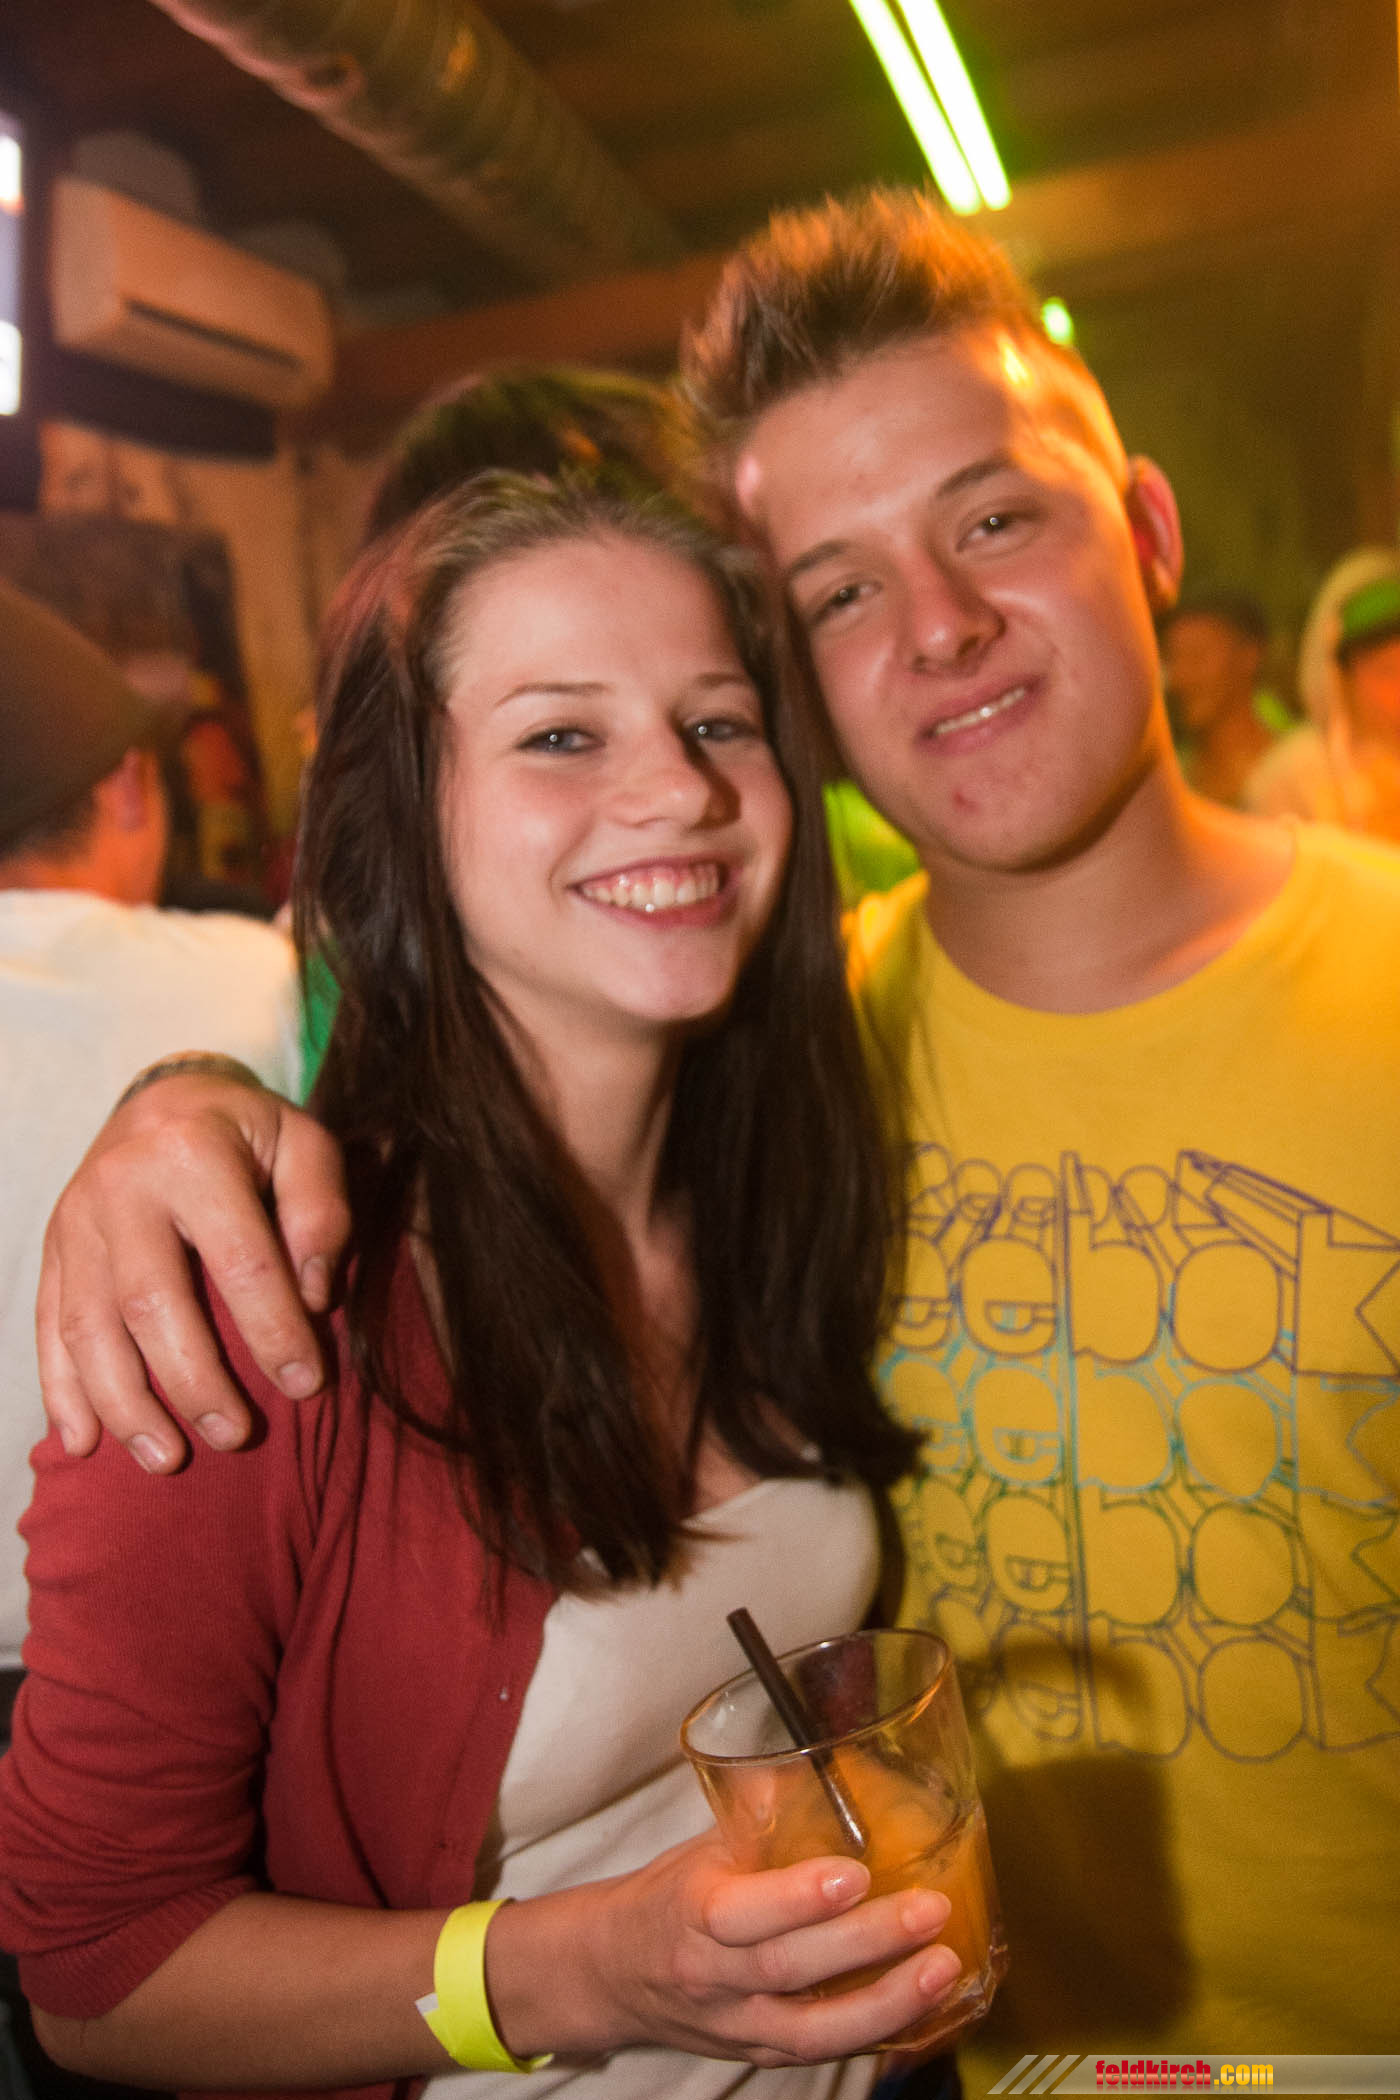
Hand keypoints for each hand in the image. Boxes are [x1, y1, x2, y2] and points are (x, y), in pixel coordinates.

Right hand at [37, 1062, 351, 1470]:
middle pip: (152, 1303)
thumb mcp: (304, 1144)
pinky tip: (83, 1443)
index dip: (275, 1330)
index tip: (308, 1385)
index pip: (240, 1259)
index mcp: (193, 1155)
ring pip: (89, 1326)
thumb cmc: (249, 1134)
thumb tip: (313, 1297)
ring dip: (125, 1403)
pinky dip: (61, 1391)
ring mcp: (76, 1220)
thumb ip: (320, 1213)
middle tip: (236, 1437)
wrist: (166, 1097)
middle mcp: (121, 1188)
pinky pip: (48, 1325)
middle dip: (195, 1381)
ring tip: (167, 1459)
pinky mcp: (52, 1248)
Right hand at [487, 1832, 960, 2065]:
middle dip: (866, 1943)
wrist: (616, 1974)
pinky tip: (928, 2008)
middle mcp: (713, 1977)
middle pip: (788, 1969)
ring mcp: (738, 2025)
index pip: (738, 1914)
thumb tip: (825, 1751)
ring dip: (887, 2002)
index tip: (853, 1873)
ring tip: (944, 1967)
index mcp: (692, 1911)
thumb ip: (762, 1810)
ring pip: (812, 2029)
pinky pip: (824, 2053)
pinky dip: (880, 2033)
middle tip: (930, 1910)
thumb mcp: (705, 1846)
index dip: (796, 1899)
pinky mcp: (762, 2053)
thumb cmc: (670, 1896)